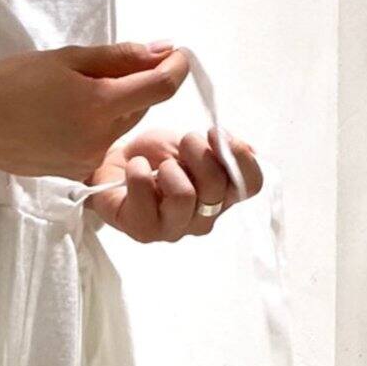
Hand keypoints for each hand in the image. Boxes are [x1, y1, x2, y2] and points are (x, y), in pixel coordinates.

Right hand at [0, 43, 190, 179]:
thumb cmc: (12, 84)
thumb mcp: (67, 58)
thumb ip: (120, 57)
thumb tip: (161, 51)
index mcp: (99, 106)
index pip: (159, 88)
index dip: (175, 67)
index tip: (177, 54)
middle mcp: (100, 140)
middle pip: (140, 107)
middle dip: (135, 84)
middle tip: (107, 65)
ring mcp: (88, 160)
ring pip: (120, 127)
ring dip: (114, 106)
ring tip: (76, 91)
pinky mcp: (76, 172)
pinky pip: (101, 143)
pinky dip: (96, 125)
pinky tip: (67, 114)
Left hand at [87, 128, 263, 242]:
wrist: (116, 164)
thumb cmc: (157, 157)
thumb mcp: (192, 143)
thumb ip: (220, 150)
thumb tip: (249, 151)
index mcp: (222, 197)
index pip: (250, 186)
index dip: (239, 156)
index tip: (216, 134)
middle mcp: (203, 218)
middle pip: (216, 186)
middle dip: (198, 151)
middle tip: (184, 142)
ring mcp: (173, 229)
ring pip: (184, 196)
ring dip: (170, 167)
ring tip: (158, 164)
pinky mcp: (143, 231)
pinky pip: (146, 195)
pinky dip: (138, 170)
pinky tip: (135, 169)